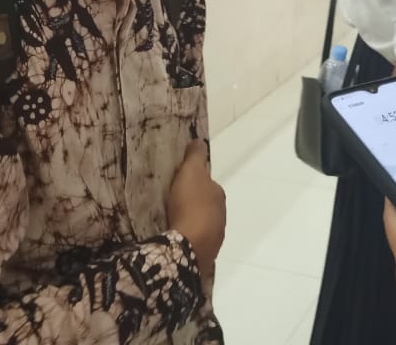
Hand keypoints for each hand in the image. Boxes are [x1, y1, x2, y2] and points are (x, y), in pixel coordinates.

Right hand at [167, 140, 225, 284]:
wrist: (189, 245)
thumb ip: (195, 156)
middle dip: (194, 202)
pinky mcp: (205, 253)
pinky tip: (177, 238)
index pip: (208, 183)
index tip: (180, 182)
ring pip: (202, 224)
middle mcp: (221, 214)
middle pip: (206, 204)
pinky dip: (189, 237)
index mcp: (218, 194)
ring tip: (173, 221)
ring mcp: (215, 236)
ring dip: (191, 221)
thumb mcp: (191, 172)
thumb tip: (199, 141)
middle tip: (174, 201)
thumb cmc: (190, 204)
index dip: (195, 181)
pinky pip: (196, 241)